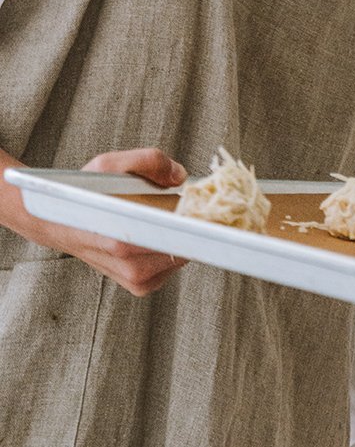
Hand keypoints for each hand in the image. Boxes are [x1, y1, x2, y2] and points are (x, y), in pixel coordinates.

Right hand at [0, 145, 188, 296]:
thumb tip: (181, 176)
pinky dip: (173, 246)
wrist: (54, 223)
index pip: (180, 239)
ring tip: (169, 215)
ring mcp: (137, 280)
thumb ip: (148, 161)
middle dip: (194, 224)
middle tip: (192, 204)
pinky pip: (173, 265)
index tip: (208, 208)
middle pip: (188, 246)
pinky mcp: (142, 285)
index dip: (200, 222)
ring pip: (183, 256)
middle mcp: (131, 267)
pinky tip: (161, 230)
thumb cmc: (81, 194)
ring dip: (183, 235)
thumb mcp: (107, 165)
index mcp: (122, 241)